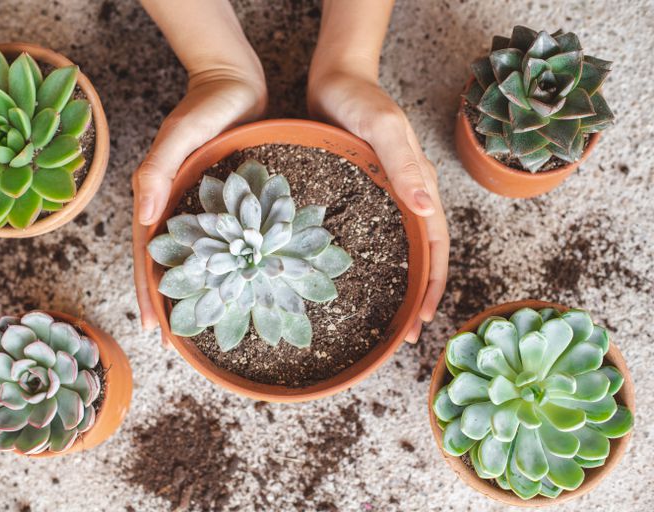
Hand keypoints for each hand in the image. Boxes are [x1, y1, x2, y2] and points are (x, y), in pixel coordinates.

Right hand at [133, 72, 267, 332]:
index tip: (154, 330)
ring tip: (196, 324)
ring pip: (189, 256)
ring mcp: (197, 205)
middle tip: (173, 344)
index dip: (150, 292)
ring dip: (190, 290)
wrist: (235, 80)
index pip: (147, 254)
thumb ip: (158, 170)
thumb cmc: (208, 103)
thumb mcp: (182, 133)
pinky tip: (227, 285)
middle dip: (167, 303)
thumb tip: (143, 216)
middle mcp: (175, 205)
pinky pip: (216, 240)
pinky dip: (216, 266)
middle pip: (165, 262)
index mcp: (159, 196)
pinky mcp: (222, 200)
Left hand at [307, 71, 448, 342]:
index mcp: (420, 186)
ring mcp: (385, 198)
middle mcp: (407, 196)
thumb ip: (404, 165)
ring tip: (385, 321)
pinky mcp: (361, 195)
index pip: (437, 245)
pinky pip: (373, 237)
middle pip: (422, 256)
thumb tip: (428, 208)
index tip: (424, 319)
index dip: (433, 284)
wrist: (333, 80)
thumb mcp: (382, 128)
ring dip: (398, 286)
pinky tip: (353, 283)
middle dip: (419, 297)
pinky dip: (371, 264)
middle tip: (407, 337)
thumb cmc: (359, 100)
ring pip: (399, 251)